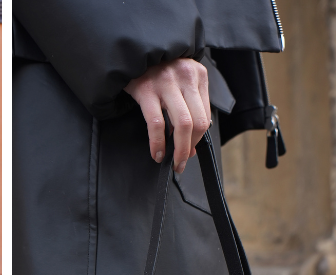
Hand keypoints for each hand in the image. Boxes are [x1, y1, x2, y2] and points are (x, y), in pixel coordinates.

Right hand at [125, 58, 210, 173]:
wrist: (130, 49)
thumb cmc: (154, 70)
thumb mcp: (178, 82)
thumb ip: (187, 108)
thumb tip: (191, 143)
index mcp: (197, 75)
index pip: (205, 114)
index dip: (198, 139)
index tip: (189, 152)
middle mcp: (185, 77)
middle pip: (197, 121)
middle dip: (190, 148)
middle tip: (181, 163)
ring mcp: (166, 83)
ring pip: (182, 124)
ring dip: (179, 149)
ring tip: (171, 162)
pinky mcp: (146, 90)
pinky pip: (156, 123)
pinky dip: (157, 142)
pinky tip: (156, 152)